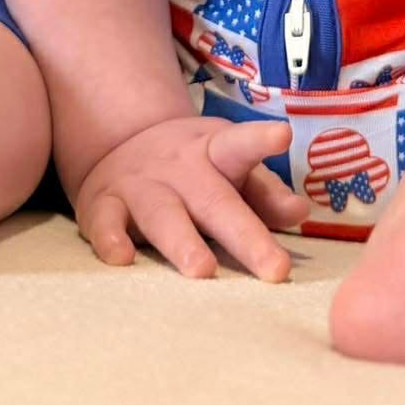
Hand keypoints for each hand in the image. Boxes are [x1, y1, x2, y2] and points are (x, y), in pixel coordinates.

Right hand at [74, 115, 310, 281]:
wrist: (121, 147)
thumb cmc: (194, 170)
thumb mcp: (230, 168)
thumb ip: (264, 193)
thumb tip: (300, 211)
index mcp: (215, 152)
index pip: (241, 146)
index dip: (260, 140)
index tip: (282, 134)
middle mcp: (179, 167)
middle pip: (214, 200)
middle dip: (245, 235)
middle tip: (275, 269)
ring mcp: (140, 185)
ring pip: (163, 214)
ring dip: (183, 242)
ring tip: (203, 271)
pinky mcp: (103, 204)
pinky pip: (105, 222)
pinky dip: (111, 239)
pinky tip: (121, 258)